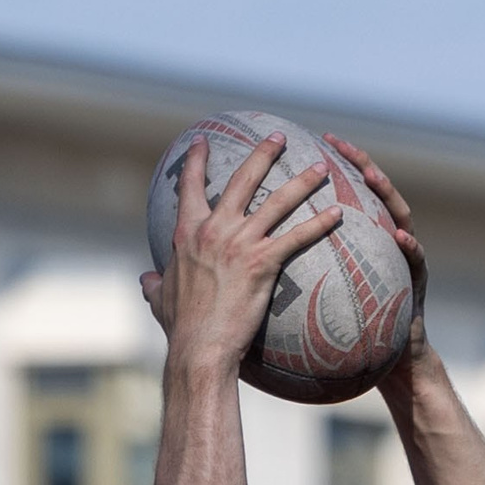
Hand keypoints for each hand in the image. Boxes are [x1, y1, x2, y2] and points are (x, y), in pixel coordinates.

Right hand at [141, 132, 341, 371]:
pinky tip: (337, 214)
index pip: (190, 186)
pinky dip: (319, 224)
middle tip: (279, 138)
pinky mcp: (262, 262)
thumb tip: (146, 278)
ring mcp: (240, 242)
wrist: (199, 346)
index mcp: (188, 232)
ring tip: (321, 168)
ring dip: (302, 181)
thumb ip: (155, 283)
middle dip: (263, 154)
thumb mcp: (160, 299)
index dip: (196, 161)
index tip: (202, 141)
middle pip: (243, 179)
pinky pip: (297, 236)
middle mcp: (215, 228)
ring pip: (277, 201)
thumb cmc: (181, 327)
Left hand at [326, 137, 427, 351]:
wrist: (391, 361)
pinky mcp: (418, 281)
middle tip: (341, 144)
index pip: (348, 195)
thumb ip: (310, 271)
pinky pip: (415, 260)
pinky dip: (410, 246)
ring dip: (387, 193)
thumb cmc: (354, 331)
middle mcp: (384, 241)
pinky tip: (400, 237)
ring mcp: (404, 257)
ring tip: (372, 177)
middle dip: (360, 164)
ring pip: (399, 216)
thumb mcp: (330, 297)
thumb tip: (265, 262)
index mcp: (362, 240)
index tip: (316, 142)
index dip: (335, 167)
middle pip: (374, 194)